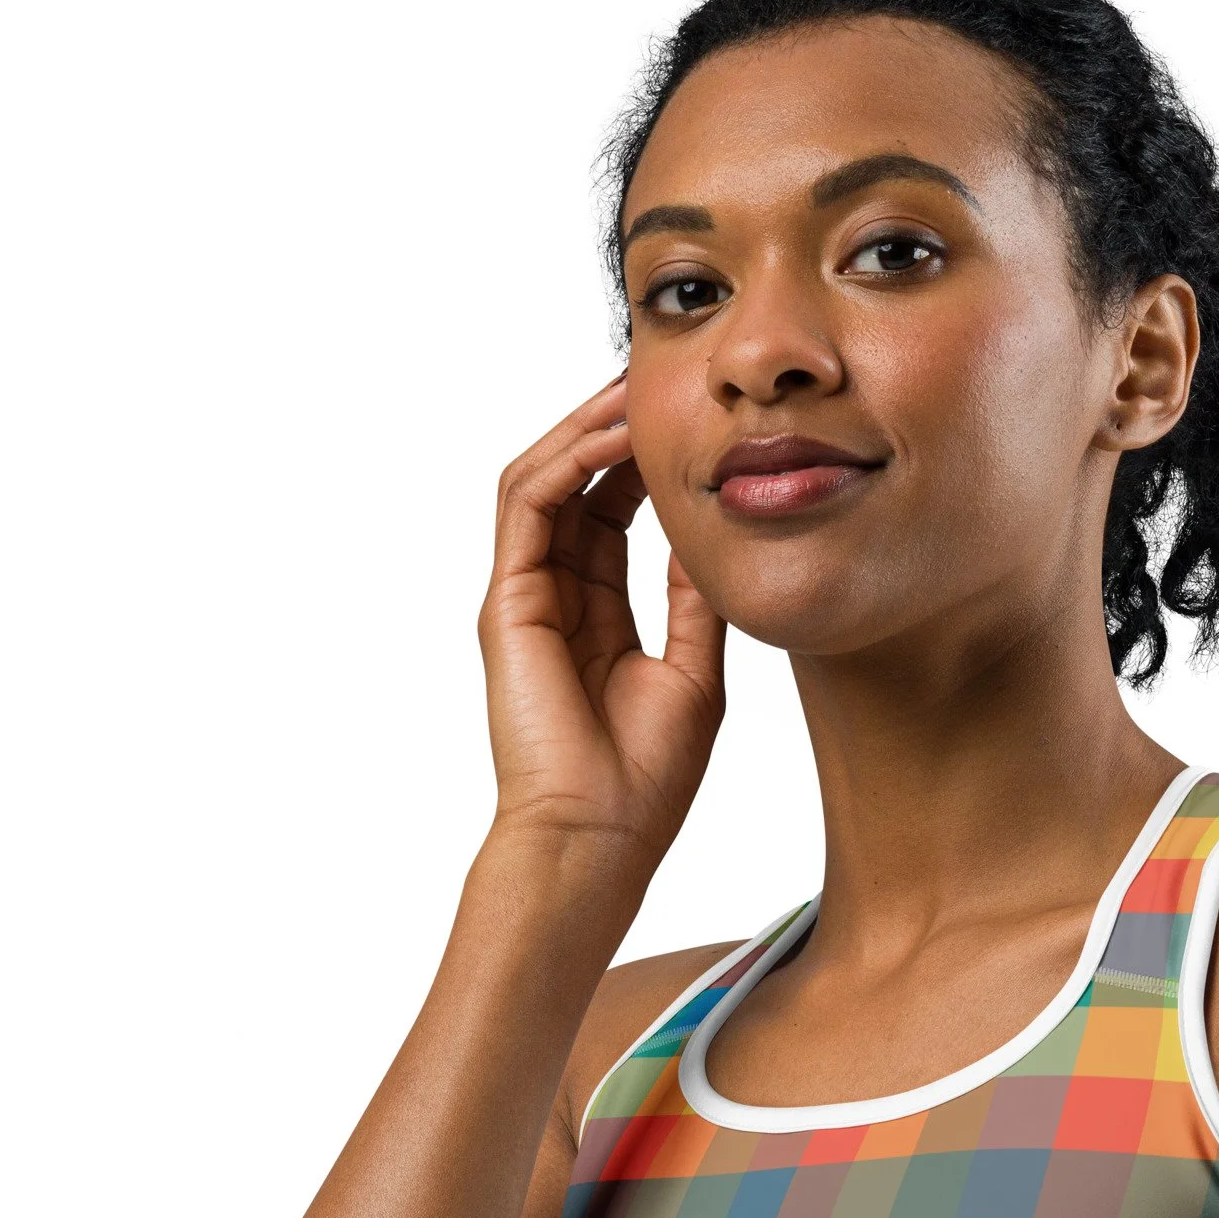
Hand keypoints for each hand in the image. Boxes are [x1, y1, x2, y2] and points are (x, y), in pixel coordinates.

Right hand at [478, 375, 724, 861]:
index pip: (611, 513)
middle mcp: (552, 597)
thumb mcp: (695, 671)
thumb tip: (711, 537)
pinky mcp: (507, 602)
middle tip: (660, 382)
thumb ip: (693, 601)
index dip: (644, 464)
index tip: (693, 426)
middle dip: (613, 429)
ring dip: (587, 431)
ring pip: (542, 480)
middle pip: (574, 485)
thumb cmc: (645, 776)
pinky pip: (527, 505)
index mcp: (595, 614)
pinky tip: (614, 438)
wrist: (599, 835)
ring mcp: (523, 597)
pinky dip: (566, 461)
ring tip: (635, 392)